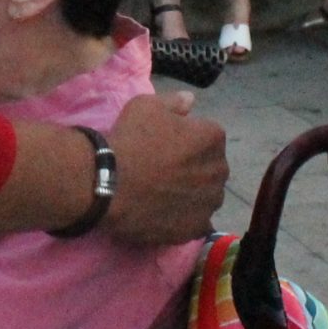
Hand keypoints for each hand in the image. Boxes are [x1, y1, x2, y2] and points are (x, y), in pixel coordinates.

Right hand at [100, 93, 227, 244]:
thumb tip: (190, 100)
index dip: (187, 141)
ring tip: (165, 194)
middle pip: (211, 167)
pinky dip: (186, 217)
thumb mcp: (146, 106)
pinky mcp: (197, 228)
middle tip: (165, 171)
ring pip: (207, 195)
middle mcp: (219, 169)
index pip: (209, 137)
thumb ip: (174, 103)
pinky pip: (197, 221)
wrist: (108, 183)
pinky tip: (166, 212)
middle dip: (195, 167)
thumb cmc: (129, 140)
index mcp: (213, 137)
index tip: (167, 146)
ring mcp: (209, 202)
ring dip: (194, 193)